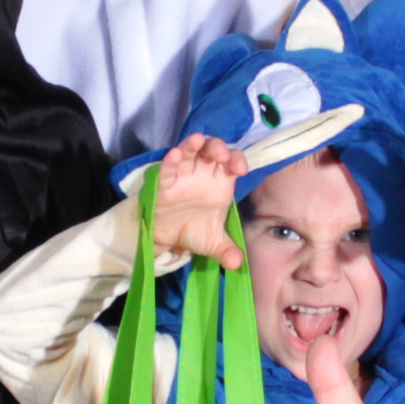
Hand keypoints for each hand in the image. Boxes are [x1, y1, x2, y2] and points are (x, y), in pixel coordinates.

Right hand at [144, 133, 246, 267]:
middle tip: (222, 156)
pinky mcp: (163, 181)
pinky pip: (168, 168)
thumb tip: (236, 263)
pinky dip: (170, 161)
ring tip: (196, 140)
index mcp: (220, 181)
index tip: (240, 170)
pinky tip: (173, 155)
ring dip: (193, 144)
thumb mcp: (212, 243)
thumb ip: (226, 250)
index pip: (232, 163)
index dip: (237, 161)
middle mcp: (203, 172)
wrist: (166, 237)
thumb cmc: (193, 229)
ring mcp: (183, 174)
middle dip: (218, 148)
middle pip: (212, 149)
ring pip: (189, 151)